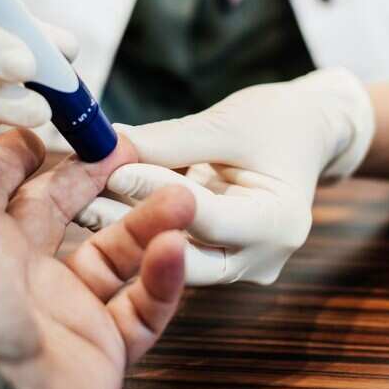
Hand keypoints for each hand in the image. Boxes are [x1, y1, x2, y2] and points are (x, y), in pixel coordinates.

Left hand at [78, 68, 374, 284]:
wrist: (308, 134)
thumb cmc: (278, 122)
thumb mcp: (227, 122)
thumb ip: (170, 141)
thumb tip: (108, 146)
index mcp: (280, 223)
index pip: (205, 216)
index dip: (153, 192)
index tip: (110, 168)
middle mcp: (262, 258)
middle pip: (186, 256)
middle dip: (131, 225)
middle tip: (79, 201)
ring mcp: (241, 267)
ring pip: (175, 256)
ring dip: (128, 229)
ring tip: (79, 202)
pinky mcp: (218, 261)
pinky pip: (175, 248)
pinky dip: (142, 226)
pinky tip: (99, 206)